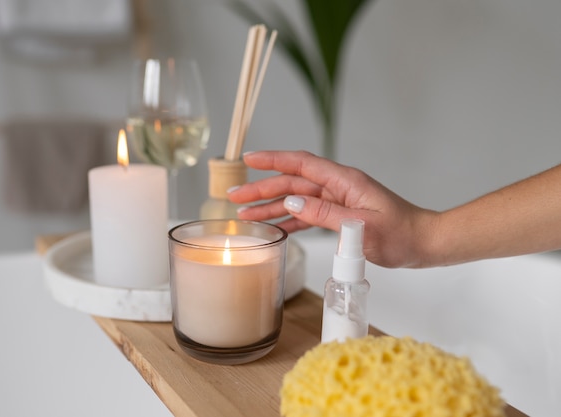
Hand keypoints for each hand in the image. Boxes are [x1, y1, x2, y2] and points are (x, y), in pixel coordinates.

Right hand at [228, 151, 438, 267]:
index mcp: (344, 181)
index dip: (273, 160)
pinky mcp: (339, 217)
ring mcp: (338, 202)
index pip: (301, 164)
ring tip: (245, 213)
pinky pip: (307, 216)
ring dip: (270, 206)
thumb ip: (324, 215)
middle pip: (292, 183)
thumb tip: (290, 204)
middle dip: (262, 188)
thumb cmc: (401, 234)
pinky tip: (272, 227)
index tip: (248, 159)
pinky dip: (288, 221)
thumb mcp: (361, 226)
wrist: (423, 243)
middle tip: (234, 196)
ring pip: (296, 201)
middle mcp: (338, 188)